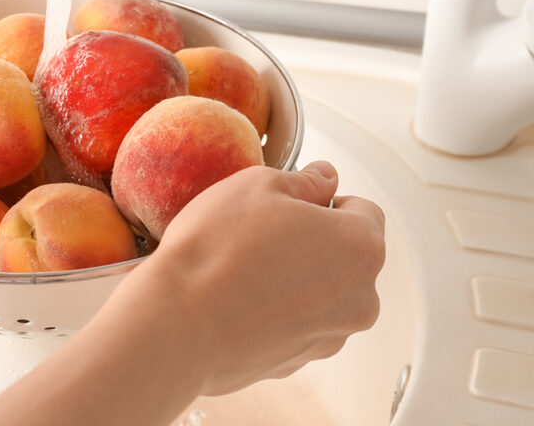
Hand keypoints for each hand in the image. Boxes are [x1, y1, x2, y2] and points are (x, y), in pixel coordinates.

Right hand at [144, 160, 384, 395]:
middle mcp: (358, 299)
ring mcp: (329, 337)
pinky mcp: (295, 362)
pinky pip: (293, 325)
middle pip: (346, 257)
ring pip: (320, 294)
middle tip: (262, 232)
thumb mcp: (258, 186)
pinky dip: (274, 312)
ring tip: (243, 267)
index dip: (325, 200)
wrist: (176, 323)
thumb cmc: (216, 253)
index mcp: (361, 248)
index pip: (364, 210)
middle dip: (313, 242)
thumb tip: (322, 180)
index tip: (294, 202)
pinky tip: (236, 299)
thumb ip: (304, 181)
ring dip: (294, 279)